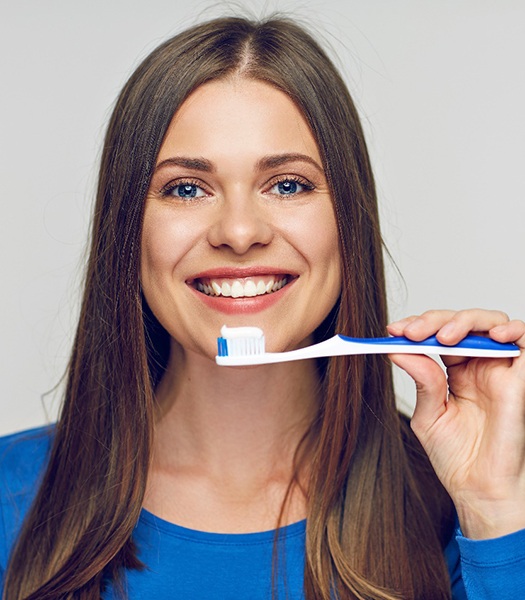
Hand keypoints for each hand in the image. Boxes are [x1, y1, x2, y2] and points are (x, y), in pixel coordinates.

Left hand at [387, 309, 524, 539]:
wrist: (481, 490)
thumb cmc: (457, 458)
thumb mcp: (429, 414)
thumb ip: (421, 381)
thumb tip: (399, 350)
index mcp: (456, 371)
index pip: (438, 334)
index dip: (418, 327)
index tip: (394, 331)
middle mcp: (479, 365)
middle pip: (461, 323)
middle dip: (434, 321)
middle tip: (412, 333)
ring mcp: (501, 369)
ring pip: (490, 323)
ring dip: (464, 321)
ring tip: (444, 338)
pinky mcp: (521, 378)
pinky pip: (524, 340)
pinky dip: (510, 329)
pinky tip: (489, 337)